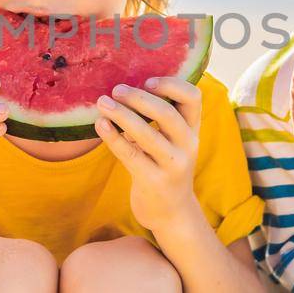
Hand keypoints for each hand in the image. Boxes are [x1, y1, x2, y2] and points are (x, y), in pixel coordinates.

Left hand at [95, 77, 202, 231]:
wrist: (171, 213)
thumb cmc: (164, 167)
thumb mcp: (171, 142)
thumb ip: (159, 118)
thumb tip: (124, 88)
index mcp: (192, 129)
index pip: (193, 97)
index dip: (171, 84)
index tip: (147, 80)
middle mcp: (188, 145)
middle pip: (167, 113)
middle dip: (139, 98)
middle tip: (116, 90)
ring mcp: (173, 165)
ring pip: (146, 134)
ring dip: (121, 115)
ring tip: (102, 103)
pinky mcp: (154, 181)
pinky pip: (130, 154)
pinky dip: (113, 137)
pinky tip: (100, 124)